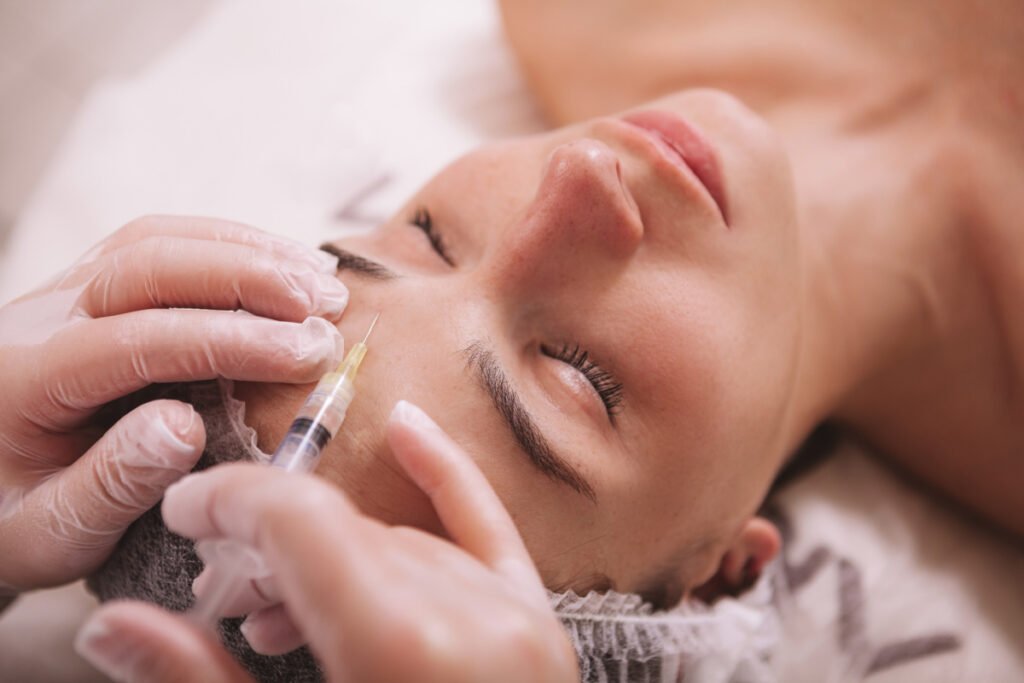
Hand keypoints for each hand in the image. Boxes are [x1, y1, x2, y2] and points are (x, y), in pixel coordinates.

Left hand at [0, 215, 346, 594]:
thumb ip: (111, 485)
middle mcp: (39, 317)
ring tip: (322, 281)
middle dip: (250, 279)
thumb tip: (182, 427)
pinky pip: (161, 241)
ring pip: (158, 240)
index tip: (309, 356)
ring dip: (248, 251)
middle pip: (149, 265)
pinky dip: (231, 244)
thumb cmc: (15, 518)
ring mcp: (63, 291)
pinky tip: (283, 263)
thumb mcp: (53, 533)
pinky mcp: (90, 285)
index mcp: (23, 378)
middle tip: (326, 309)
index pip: (140, 339)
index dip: (234, 341)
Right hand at [74, 401, 578, 682]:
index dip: (231, 504)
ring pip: (399, 543)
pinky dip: (447, 480)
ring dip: (330, 553)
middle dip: (266, 545)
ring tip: (273, 601)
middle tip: (214, 584)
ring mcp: (518, 624)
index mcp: (406, 650)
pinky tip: (408, 432)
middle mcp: (473, 622)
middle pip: (346, 533)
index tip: (186, 512)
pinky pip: (492, 533)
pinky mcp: (540, 634)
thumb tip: (118, 627)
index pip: (304, 523)